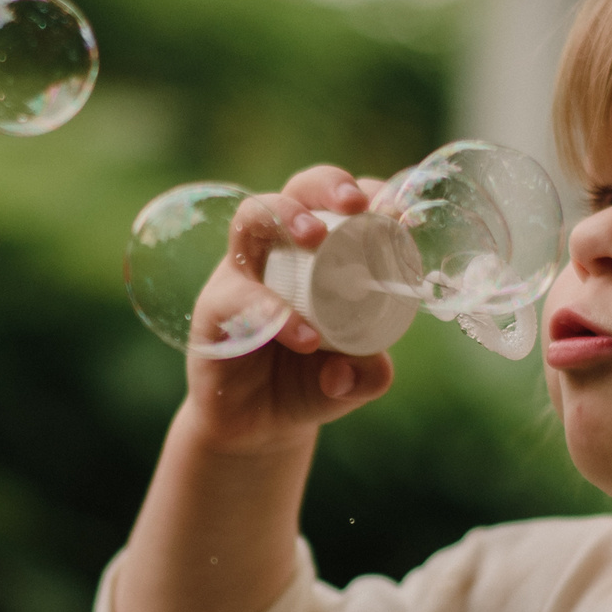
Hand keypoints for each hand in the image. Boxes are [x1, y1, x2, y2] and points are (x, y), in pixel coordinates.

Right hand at [178, 164, 394, 455]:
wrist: (258, 426)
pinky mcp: (213, 308)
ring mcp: (241, 274)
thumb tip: (351, 370)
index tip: (399, 212)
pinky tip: (302, 336)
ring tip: (316, 237)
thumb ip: (367, 375)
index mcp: (320, 256)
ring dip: (285, 215)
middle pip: (296, 191)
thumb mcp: (354, 382)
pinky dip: (271, 311)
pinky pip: (236, 296)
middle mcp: (278, 252)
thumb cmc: (311, 384)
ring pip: (252, 219)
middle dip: (326, 184)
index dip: (371, 194)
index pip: (343, 205)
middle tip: (354, 205)